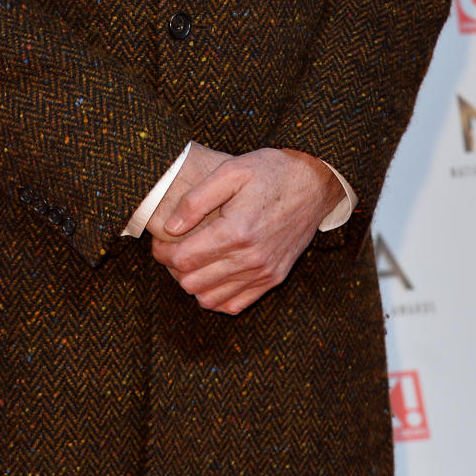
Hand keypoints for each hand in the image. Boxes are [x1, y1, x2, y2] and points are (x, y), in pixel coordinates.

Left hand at [150, 148, 342, 315]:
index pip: (183, 259)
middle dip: (174, 268)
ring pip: (209, 299)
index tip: (160, 240)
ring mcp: (263, 273)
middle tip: (173, 249)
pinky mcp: (273, 279)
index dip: (163, 251)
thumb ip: (196, 200)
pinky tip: (213, 274)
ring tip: (192, 261)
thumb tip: (171, 227)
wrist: (314, 183)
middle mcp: (250, 258)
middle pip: (191, 283)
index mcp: (236, 231)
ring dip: (193, 283)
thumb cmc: (271, 172)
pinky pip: (234, 305)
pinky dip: (216, 295)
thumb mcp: (231, 171)